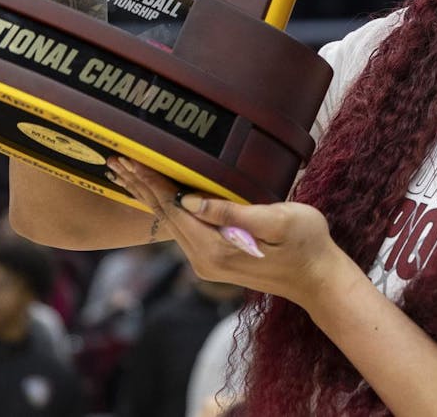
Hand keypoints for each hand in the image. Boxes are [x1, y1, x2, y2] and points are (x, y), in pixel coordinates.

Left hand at [109, 156, 356, 309]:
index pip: (174, 208)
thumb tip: (192, 200)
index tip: (132, 156)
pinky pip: (182, 229)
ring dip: (149, 196)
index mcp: (215, 249)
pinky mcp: (215, 259)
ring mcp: (207, 263)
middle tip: (116, 157)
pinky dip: (165, 208)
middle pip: (164, 216)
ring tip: (126, 173)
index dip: (152, 181)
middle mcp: (204, 260)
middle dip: (141, 186)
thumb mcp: (278, 221)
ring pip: (169, 223)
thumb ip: (233, 212)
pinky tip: (157, 197)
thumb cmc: (307, 244)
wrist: (319, 279)